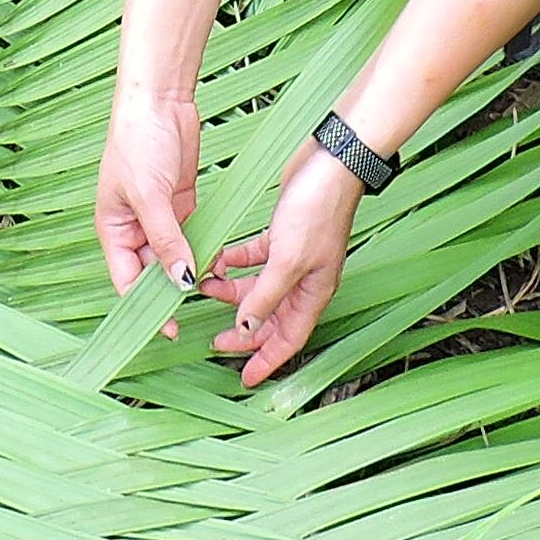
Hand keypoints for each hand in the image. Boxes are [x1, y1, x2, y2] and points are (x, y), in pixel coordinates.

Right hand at [96, 85, 203, 325]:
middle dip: (173, 290)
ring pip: (177, 257)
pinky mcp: (181, 204)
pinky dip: (205, 249)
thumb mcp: (149, 196)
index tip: (167, 327)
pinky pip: (194, 236)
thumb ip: (165, 240)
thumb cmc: (138, 142)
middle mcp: (134, 228)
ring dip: (193, 271)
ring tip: (215, 287)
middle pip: (153, 273)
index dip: (146, 306)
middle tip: (197, 311)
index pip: (127, 281)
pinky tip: (221, 261)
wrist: (158, 102)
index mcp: (113, 230)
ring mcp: (160, 217)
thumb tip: (179, 280)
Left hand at [202, 149, 363, 386]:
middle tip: (216, 341)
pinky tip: (221, 260)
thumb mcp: (287, 259)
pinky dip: (238, 262)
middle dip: (244, 331)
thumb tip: (247, 327)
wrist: (332, 161)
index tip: (246, 378)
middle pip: (272, 317)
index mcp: (313, 291)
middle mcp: (306, 278)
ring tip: (207, 288)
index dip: (267, 361)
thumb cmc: (319, 207)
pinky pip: (256, 258)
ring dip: (233, 291)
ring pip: (260, 287)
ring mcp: (295, 256)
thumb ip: (265, 296)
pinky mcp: (284, 233)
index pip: (289, 339)